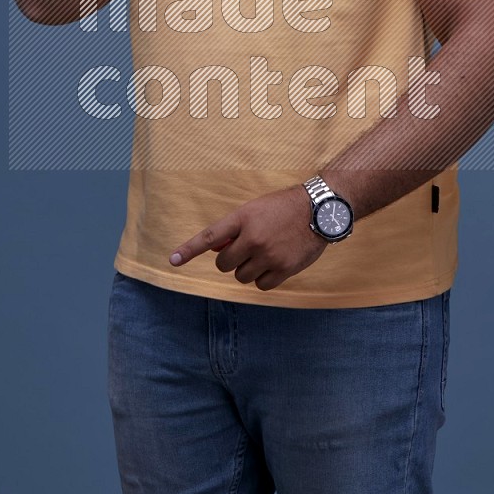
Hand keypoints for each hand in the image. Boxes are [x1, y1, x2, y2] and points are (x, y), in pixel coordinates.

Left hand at [169, 187, 327, 291]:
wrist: (320, 210)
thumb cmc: (284, 207)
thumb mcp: (255, 209)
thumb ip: (235, 228)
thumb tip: (216, 250)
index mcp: (243, 218)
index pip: (209, 237)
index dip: (189, 250)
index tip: (173, 260)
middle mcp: (253, 237)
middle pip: (224, 264)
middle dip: (231, 261)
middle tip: (245, 251)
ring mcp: (268, 255)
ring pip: (242, 276)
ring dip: (248, 270)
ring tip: (264, 254)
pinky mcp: (284, 268)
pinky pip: (261, 285)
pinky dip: (264, 279)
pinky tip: (274, 264)